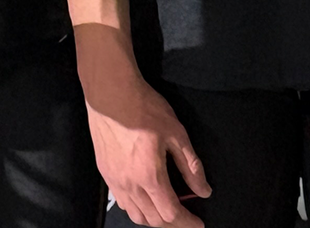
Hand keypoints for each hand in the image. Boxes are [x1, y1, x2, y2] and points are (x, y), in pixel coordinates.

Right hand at [77, 32, 209, 226]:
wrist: (110, 94)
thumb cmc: (143, 108)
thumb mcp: (176, 133)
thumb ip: (191, 166)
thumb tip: (203, 190)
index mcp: (149, 176)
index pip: (171, 213)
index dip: (187, 222)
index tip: (198, 223)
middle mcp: (129, 184)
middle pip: (153, 220)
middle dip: (173, 224)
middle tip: (187, 219)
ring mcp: (114, 180)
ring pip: (135, 215)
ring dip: (154, 219)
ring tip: (168, 211)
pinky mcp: (105, 173)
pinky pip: (122, 202)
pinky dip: (137, 208)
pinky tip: (145, 198)